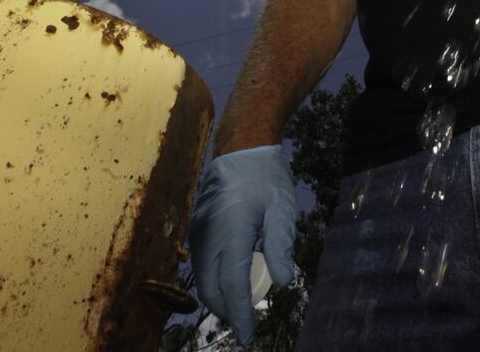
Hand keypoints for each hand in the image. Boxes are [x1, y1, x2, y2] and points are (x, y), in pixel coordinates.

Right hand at [188, 144, 297, 343]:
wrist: (239, 146)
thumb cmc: (265, 177)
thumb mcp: (282, 208)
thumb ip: (281, 245)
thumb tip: (283, 283)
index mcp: (231, 233)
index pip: (232, 287)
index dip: (240, 316)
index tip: (249, 336)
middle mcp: (209, 236)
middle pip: (211, 289)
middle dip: (227, 311)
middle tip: (247, 322)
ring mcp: (198, 232)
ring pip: (201, 278)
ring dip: (218, 296)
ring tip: (240, 306)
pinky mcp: (196, 227)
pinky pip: (200, 263)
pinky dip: (212, 280)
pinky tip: (230, 280)